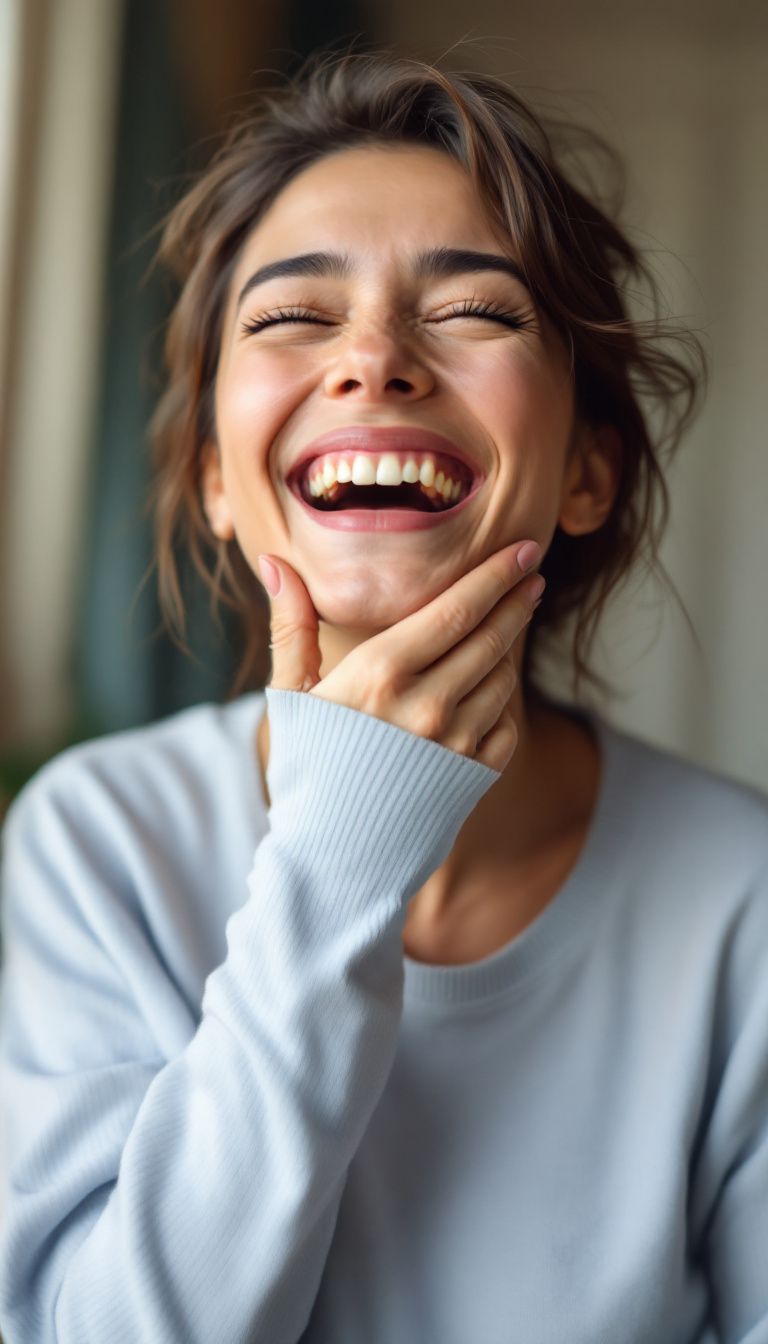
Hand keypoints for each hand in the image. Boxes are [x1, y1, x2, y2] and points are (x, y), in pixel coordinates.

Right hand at [257, 542, 544, 771]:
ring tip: (508, 627)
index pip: (455, 609)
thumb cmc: (304, 771)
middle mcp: (426, 705)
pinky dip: (504, 701)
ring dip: (509, 649)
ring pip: (502, 678)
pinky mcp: (474, 778)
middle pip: (490, 637)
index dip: (496, 575)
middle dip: (516, 601)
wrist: (330, 859)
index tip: (525, 550)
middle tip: (533, 575)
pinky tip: (493, 687)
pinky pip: (506, 724)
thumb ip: (293, 625)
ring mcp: (456, 743)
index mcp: (380, 673)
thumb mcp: (291, 697)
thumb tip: (277, 562)